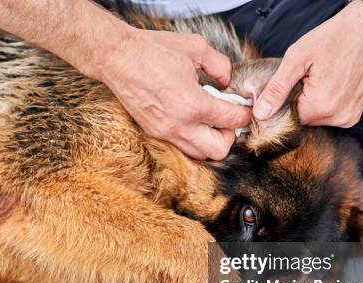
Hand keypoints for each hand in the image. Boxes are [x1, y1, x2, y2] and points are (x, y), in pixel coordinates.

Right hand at [100, 29, 250, 159]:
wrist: (117, 57)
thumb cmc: (154, 50)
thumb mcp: (196, 47)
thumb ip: (221, 66)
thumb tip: (227, 81)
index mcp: (194, 104)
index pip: (233, 120)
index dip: (245, 114)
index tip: (244, 108)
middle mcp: (180, 124)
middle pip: (219, 150)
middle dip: (230, 136)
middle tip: (228, 119)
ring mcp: (165, 132)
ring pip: (198, 153)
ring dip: (210, 141)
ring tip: (210, 121)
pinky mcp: (153, 132)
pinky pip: (181, 146)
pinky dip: (193, 138)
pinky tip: (192, 119)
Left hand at [253, 0, 362, 126]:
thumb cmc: (333, 38)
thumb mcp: (296, 59)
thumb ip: (276, 89)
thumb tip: (260, 113)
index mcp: (321, 106)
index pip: (287, 119)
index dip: (281, 102)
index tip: (287, 84)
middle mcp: (337, 117)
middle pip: (301, 119)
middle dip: (296, 101)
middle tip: (304, 77)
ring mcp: (348, 118)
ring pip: (315, 119)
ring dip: (311, 103)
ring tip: (319, 78)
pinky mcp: (353, 115)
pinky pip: (329, 116)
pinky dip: (324, 104)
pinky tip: (329, 84)